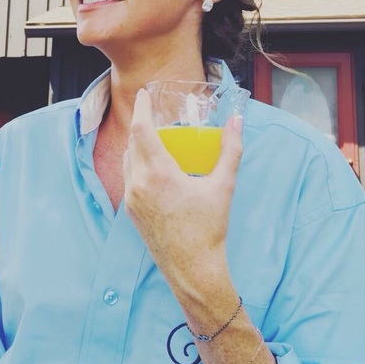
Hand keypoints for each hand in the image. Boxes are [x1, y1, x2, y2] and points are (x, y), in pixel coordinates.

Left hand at [123, 89, 243, 285]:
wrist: (193, 270)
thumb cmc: (210, 228)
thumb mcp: (223, 186)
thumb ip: (231, 151)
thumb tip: (237, 121)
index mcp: (159, 173)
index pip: (141, 130)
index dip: (141, 108)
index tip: (143, 94)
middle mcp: (139, 183)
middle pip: (133, 142)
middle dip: (142, 124)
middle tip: (153, 114)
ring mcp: (131, 198)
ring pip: (128, 160)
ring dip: (137, 145)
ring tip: (154, 139)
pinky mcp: (130, 211)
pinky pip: (128, 177)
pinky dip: (136, 164)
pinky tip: (152, 167)